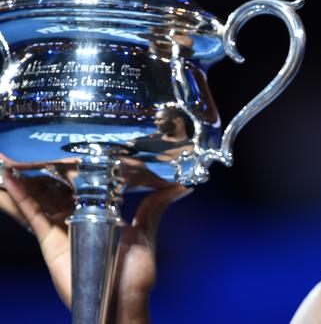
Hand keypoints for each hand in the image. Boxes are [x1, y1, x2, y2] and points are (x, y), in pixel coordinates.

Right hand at [0, 155, 191, 322]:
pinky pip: (33, 216)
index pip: (85, 180)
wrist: (121, 302)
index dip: (74, 163)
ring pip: (39, 197)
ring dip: (23, 177)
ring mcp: (63, 227)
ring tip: (6, 156)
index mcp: (101, 210)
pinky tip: (9, 179)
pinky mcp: (50, 241)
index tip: (66, 142)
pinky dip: (20, 198)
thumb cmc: (134, 273)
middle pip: (57, 185)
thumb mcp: (146, 234)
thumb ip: (153, 208)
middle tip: (28, 142)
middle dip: (42, 166)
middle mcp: (79, 215)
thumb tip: (179, 187)